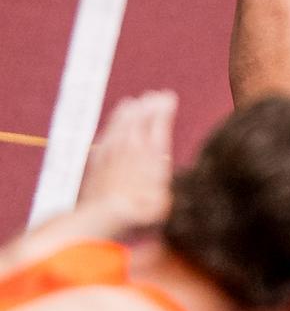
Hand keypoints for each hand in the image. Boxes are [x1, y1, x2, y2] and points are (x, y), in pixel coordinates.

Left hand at [74, 91, 176, 231]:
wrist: (105, 215)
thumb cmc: (142, 212)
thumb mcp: (167, 197)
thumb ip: (167, 177)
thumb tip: (168, 164)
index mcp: (153, 152)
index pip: (160, 120)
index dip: (166, 106)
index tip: (170, 97)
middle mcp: (132, 145)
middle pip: (140, 115)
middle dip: (150, 103)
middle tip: (156, 95)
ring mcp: (113, 149)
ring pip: (121, 121)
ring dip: (129, 109)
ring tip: (133, 102)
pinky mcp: (98, 158)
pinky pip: (106, 134)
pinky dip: (112, 126)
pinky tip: (113, 127)